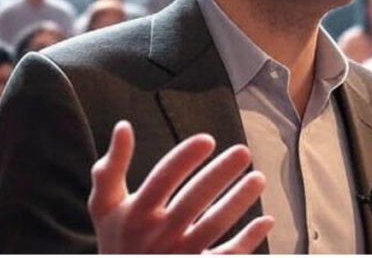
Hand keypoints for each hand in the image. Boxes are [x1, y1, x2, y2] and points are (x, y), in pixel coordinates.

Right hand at [88, 121, 273, 253]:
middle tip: (244, 151)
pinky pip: (227, 256)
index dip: (184, 159)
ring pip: (214, 227)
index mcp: (135, 215)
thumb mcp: (104, 207)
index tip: (208, 139)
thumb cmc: (118, 239)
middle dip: (219, 175)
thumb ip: (110, 168)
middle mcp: (158, 236)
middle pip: (193, 201)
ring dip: (238, 202)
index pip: (162, 181)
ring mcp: (180, 255)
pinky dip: (249, 240)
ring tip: (259, 178)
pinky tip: (266, 220)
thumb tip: (123, 126)